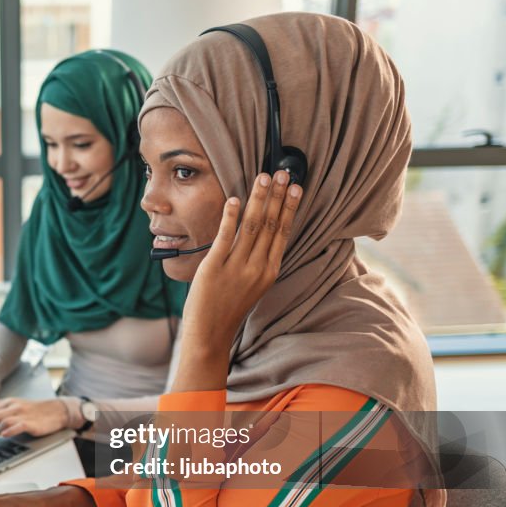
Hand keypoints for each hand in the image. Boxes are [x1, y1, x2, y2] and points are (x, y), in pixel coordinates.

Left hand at [0, 397, 69, 444]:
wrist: (56, 410)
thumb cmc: (34, 410)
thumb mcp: (13, 404)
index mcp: (7, 402)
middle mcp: (12, 407)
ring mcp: (22, 414)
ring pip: (1, 422)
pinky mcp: (31, 423)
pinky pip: (19, 425)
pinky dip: (10, 430)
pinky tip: (3, 436)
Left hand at [174, 171, 301, 391]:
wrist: (210, 333)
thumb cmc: (228, 307)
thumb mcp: (252, 284)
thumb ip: (257, 259)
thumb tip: (260, 230)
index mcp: (269, 270)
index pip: (283, 232)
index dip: (289, 207)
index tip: (295, 186)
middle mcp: (257, 267)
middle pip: (271, 224)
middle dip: (277, 196)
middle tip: (282, 172)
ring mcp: (237, 268)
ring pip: (252, 226)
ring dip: (258, 200)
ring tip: (263, 178)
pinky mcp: (214, 268)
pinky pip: (225, 237)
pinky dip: (231, 217)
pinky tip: (235, 200)